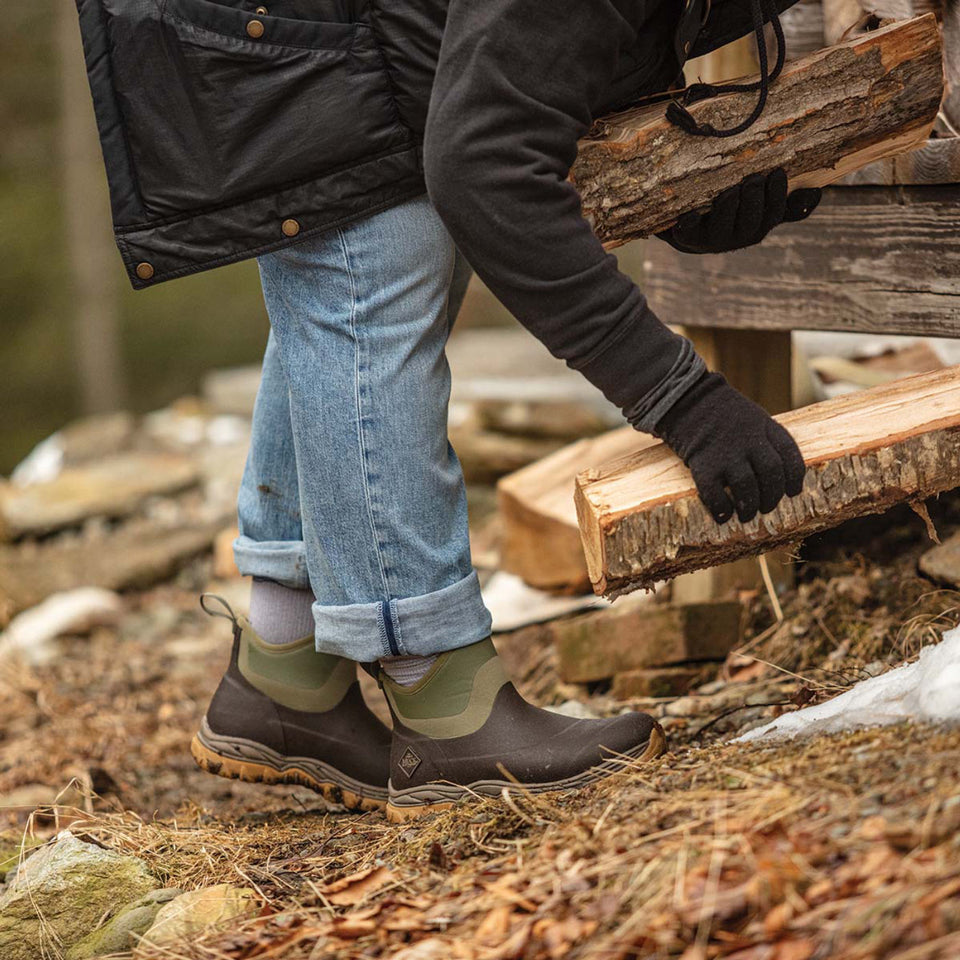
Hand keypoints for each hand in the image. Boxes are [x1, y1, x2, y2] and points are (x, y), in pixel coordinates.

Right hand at [655, 372, 805, 523]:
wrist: (686, 399)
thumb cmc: (720, 412)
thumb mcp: (752, 416)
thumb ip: (766, 439)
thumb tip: (774, 473)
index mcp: (765, 427)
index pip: (791, 457)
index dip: (794, 479)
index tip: (792, 492)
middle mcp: (750, 441)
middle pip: (771, 475)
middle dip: (772, 497)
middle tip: (766, 507)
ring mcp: (726, 453)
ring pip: (747, 488)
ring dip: (749, 507)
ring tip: (746, 514)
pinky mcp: (703, 465)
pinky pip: (716, 495)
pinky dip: (722, 509)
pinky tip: (723, 515)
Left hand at [657, 169, 820, 254]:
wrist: (694, 230)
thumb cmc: (734, 213)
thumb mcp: (762, 209)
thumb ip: (787, 204)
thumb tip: (817, 192)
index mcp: (758, 228)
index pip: (774, 214)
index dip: (777, 195)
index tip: (777, 172)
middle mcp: (737, 237)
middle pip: (750, 223)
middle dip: (754, 200)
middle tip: (754, 178)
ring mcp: (712, 239)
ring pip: (723, 226)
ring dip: (729, 207)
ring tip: (731, 190)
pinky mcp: (687, 236)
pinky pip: (689, 232)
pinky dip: (690, 223)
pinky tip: (692, 212)